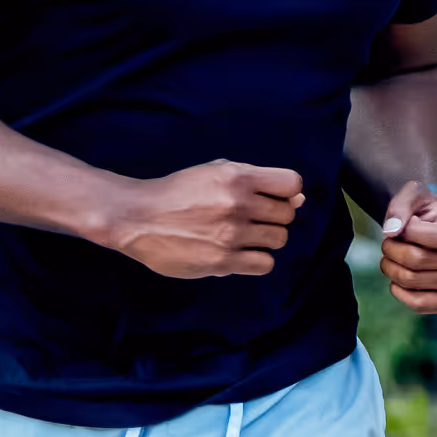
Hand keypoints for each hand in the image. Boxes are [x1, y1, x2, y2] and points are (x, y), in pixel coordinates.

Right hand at [108, 161, 304, 279]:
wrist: (138, 217)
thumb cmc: (178, 192)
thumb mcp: (214, 173)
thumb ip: (256, 182)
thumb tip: (298, 199)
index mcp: (236, 176)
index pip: (292, 184)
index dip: (286, 192)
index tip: (271, 198)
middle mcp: (238, 203)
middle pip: (287, 214)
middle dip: (274, 216)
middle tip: (252, 219)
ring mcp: (231, 234)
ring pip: (279, 239)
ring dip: (265, 238)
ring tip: (244, 236)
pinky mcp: (222, 261)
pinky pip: (264, 263)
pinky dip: (256, 259)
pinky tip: (239, 253)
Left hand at [379, 180, 436, 314]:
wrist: (432, 230)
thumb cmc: (423, 210)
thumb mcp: (413, 195)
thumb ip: (401, 205)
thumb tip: (391, 231)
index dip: (409, 231)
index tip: (402, 225)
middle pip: (418, 260)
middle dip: (391, 250)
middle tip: (387, 244)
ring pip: (412, 281)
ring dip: (390, 268)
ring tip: (390, 257)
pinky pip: (418, 304)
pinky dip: (398, 291)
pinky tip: (398, 278)